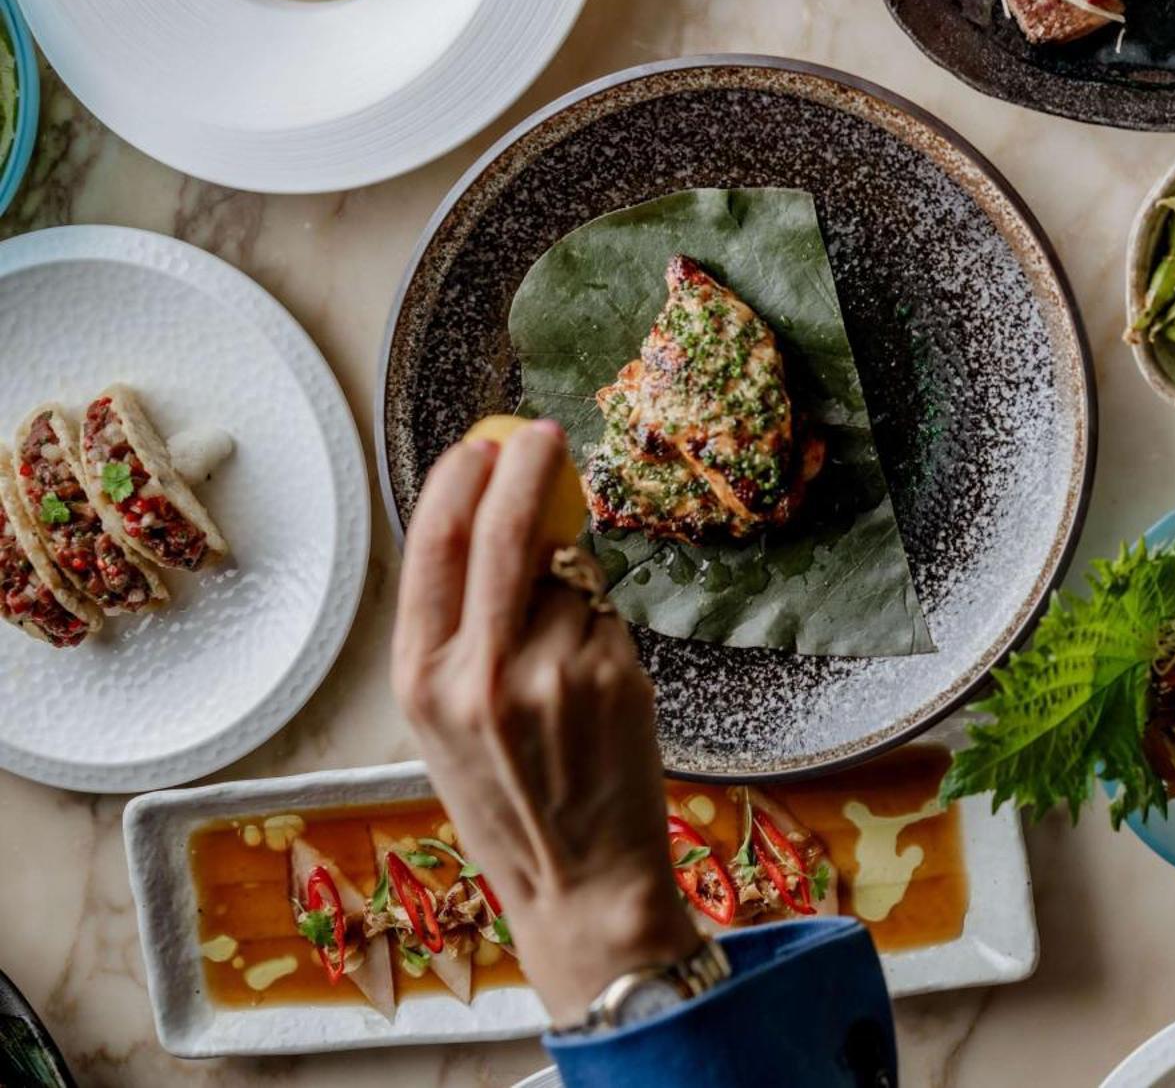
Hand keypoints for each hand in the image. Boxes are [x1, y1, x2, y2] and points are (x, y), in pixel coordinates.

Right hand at [391, 421, 697, 1025]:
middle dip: (526, 465)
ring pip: (566, 579)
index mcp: (419, 680)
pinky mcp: (615, 675)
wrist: (581, 880)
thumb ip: (456, 629)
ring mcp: (553, 672)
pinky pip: (606, 616)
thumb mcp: (443, 720)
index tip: (481, 444)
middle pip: (504, 531)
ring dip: (570, 590)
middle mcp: (480, 673)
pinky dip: (601, 629)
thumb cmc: (507, 796)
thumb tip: (491, 520)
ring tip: (562, 660)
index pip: (434, 546)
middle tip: (543, 434)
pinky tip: (595, 686)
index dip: (459, 481)